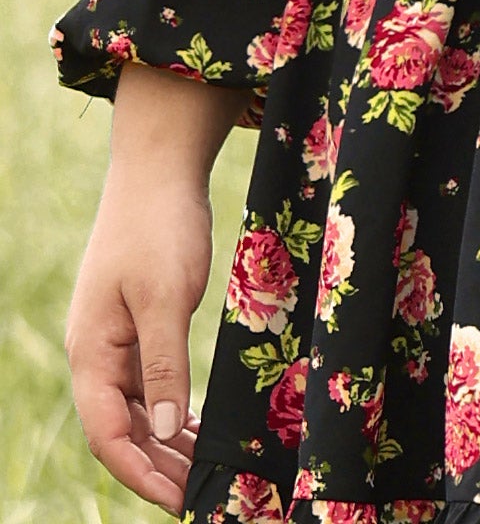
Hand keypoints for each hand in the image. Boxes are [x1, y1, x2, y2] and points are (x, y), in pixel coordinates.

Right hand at [64, 172, 215, 515]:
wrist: (160, 170)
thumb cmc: (158, 227)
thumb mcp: (165, 298)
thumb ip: (164, 365)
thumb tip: (166, 431)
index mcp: (92, 352)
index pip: (107, 434)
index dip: (140, 473)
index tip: (178, 500)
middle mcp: (99, 353)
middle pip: (123, 429)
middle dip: (158, 467)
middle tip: (202, 495)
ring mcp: (119, 338)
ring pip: (140, 409)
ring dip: (168, 443)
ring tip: (206, 471)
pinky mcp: (142, 323)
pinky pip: (152, 383)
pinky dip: (174, 409)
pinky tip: (198, 428)